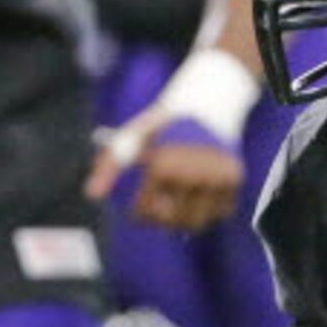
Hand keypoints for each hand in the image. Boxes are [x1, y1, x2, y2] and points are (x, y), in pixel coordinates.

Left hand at [88, 113, 243, 231]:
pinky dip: (208, 210)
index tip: (137, 209)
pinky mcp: (234, 180)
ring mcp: (217, 178)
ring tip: (178, 206)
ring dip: (185, 219)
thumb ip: (110, 165)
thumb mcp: (133, 137)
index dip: (138, 213)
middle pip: (172, 221)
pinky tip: (199, 196)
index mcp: (164, 164)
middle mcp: (193, 173)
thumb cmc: (163, 124)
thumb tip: (92, 195)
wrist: (207, 104)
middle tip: (159, 212)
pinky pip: (220, 212)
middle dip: (162, 221)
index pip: (145, 209)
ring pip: (198, 222)